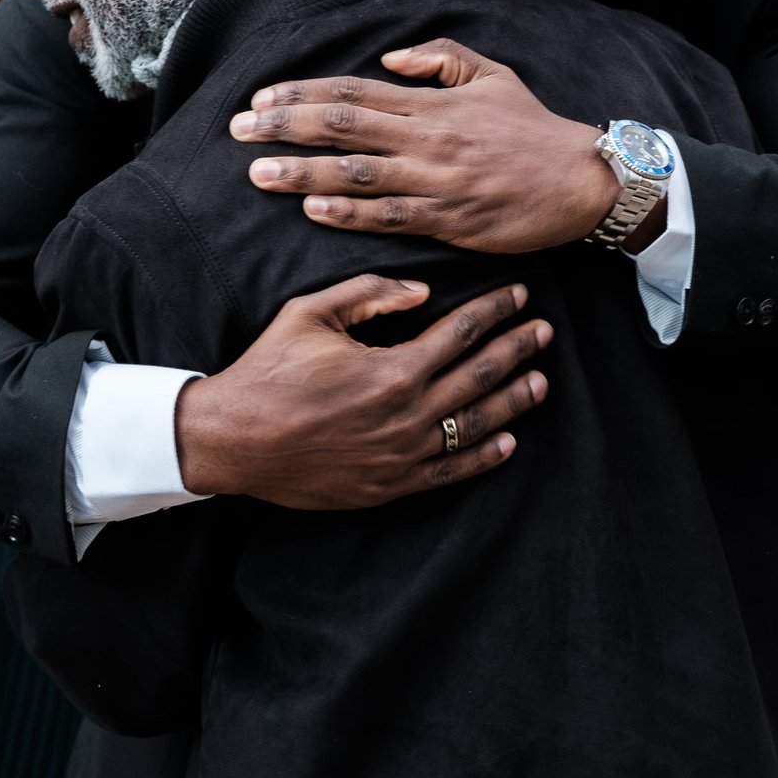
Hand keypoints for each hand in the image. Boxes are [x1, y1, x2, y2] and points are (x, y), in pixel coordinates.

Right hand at [174, 274, 551, 510]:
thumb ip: (371, 295)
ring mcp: (402, 455)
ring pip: (476, 425)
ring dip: (513, 401)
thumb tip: (423, 292)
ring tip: (541, 382)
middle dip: (518, 349)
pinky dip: (483, 458)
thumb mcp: (311, 313)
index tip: (519, 296)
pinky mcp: (389, 485)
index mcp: (392, 369)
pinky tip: (507, 443)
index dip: (495, 311)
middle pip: (481, 376)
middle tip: (544, 332)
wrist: (233, 440)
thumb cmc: (269, 371)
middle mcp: (407, 414)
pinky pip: (449, 472)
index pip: (461, 333)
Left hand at [233, 40, 634, 254]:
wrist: (581, 180)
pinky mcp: (448, 220)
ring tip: (257, 173)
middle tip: (238, 129)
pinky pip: (389, 216)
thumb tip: (388, 59)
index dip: (302, 93)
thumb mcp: (493, 74)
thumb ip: (440, 59)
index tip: (262, 97)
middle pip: (343, 128)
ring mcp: (436, 181)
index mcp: (434, 103)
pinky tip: (313, 210)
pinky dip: (349, 213)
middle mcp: (428, 138)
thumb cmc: (534, 128)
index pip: (354, 92)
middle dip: (284, 127)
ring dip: (302, 173)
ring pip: (356, 173)